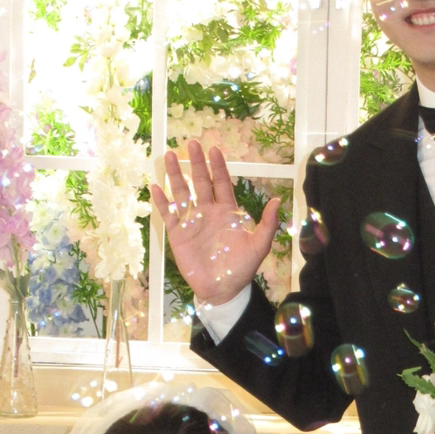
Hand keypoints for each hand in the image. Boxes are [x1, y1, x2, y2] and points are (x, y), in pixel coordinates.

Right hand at [150, 144, 280, 306]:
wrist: (222, 290)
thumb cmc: (242, 268)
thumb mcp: (258, 246)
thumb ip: (267, 224)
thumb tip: (278, 200)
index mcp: (227, 212)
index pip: (221, 183)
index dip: (217, 167)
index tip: (214, 149)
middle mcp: (208, 212)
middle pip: (200, 182)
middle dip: (195, 163)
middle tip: (191, 144)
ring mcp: (192, 222)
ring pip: (181, 193)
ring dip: (175, 175)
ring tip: (169, 156)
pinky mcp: (178, 234)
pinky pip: (168, 214)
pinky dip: (162, 201)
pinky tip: (156, 187)